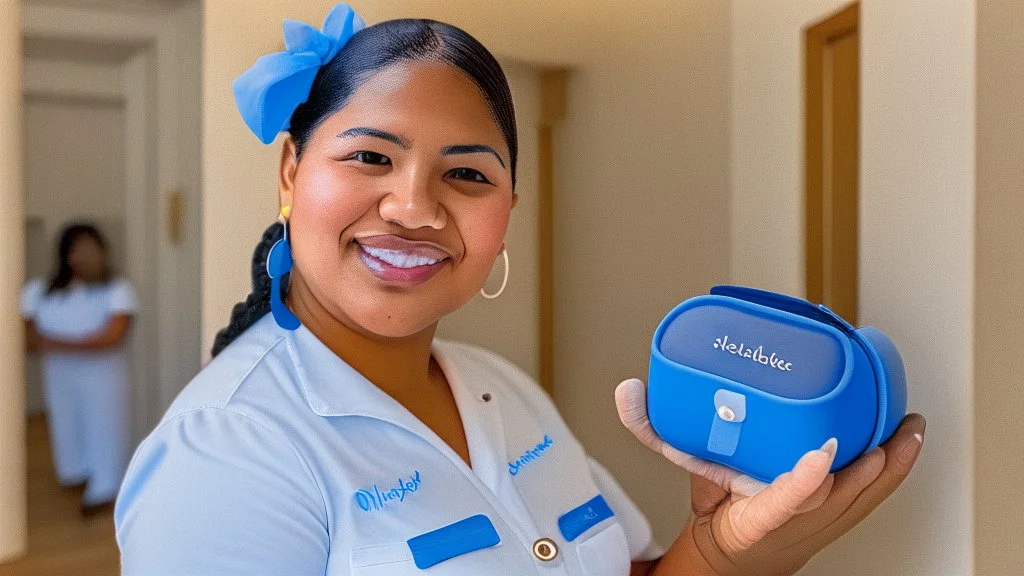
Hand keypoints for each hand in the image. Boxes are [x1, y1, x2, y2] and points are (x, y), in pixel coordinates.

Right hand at [616, 378, 924, 575]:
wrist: (732, 557)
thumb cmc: (720, 514)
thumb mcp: (686, 471)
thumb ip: (654, 431)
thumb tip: (626, 393)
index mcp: (757, 515)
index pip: (786, 503)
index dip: (806, 482)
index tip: (819, 456)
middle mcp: (796, 522)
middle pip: (846, 496)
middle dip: (871, 459)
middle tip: (888, 415)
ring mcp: (821, 523)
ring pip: (868, 494)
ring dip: (892, 459)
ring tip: (907, 420)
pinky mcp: (836, 516)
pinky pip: (872, 494)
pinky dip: (891, 467)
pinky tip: (902, 441)